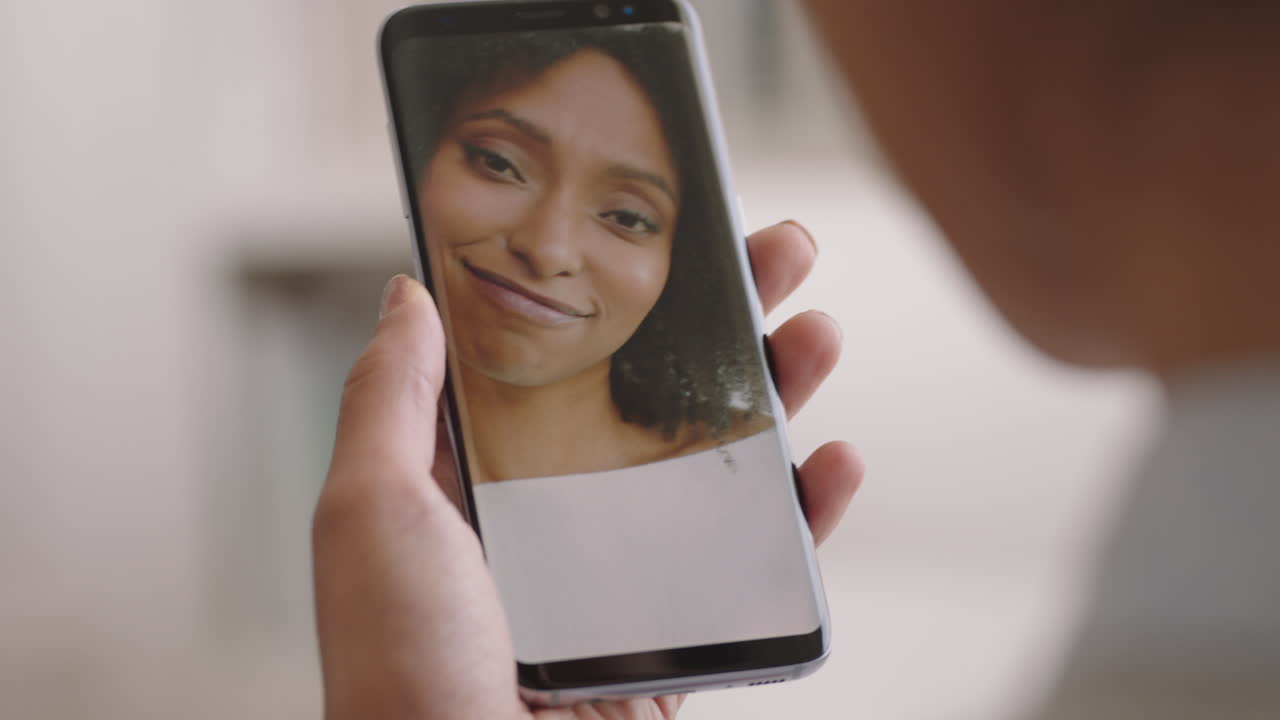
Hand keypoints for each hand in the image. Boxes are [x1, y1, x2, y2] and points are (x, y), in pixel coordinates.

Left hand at [313, 220, 864, 719]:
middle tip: (774, 252)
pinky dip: (805, 517)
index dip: (619, 290)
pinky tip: (834, 462)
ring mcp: (625, 573)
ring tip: (815, 333)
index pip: (565, 354)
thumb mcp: (371, 510)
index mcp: (486, 475)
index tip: (667, 233)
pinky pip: (756, 567)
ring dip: (777, 396)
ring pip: (717, 466)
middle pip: (657, 393)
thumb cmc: (401, 669)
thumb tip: (407, 293)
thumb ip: (388, 397)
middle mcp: (559, 513)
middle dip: (722, 318)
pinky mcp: (678, 635)